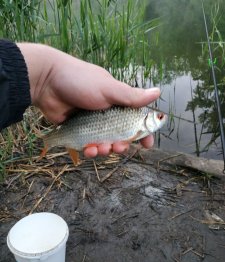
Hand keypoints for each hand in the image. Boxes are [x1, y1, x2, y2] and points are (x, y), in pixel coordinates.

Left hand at [17, 43, 159, 156]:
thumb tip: (158, 92)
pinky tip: (88, 150)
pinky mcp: (78, 131)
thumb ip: (131, 96)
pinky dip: (90, 150)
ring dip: (106, 149)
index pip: (135, 119)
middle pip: (120, 136)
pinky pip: (88, 145)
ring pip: (105, 143)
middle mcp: (106, 114)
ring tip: (101, 149)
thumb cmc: (80, 81)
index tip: (147, 145)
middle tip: (118, 147)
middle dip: (121, 145)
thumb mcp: (108, 89)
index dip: (142, 133)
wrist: (46, 82)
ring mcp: (92, 123)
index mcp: (117, 102)